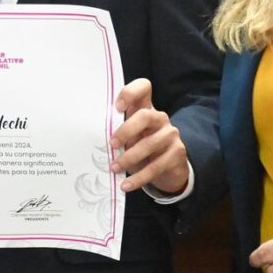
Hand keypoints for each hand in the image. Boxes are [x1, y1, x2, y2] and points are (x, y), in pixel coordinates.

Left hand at [109, 78, 188, 194]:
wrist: (169, 169)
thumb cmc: (142, 148)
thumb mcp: (131, 138)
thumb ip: (118, 134)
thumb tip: (95, 141)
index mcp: (146, 109)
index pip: (143, 87)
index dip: (130, 93)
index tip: (117, 107)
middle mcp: (160, 118)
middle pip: (145, 115)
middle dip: (126, 130)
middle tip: (112, 144)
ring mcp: (171, 135)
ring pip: (150, 144)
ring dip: (129, 158)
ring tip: (114, 168)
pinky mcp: (177, 154)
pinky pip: (156, 167)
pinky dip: (138, 178)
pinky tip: (126, 185)